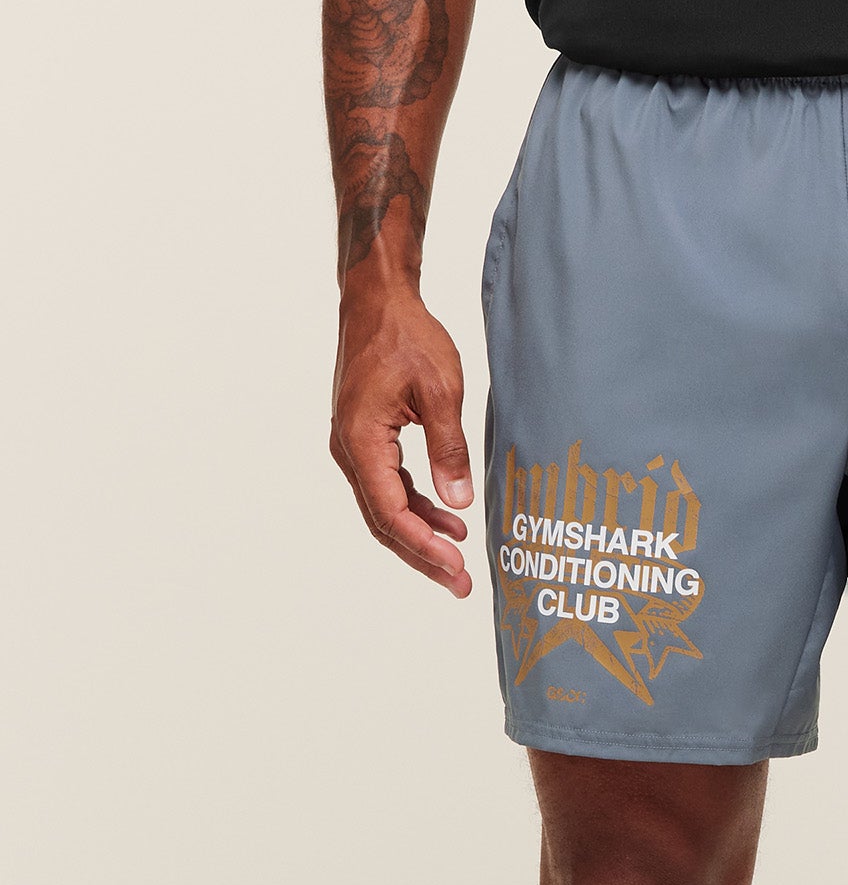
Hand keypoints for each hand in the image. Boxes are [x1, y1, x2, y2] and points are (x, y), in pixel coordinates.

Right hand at [330, 282, 473, 596]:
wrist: (377, 299)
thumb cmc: (405, 335)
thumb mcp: (442, 390)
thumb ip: (450, 449)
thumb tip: (458, 503)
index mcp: (361, 440)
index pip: (391, 512)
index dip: (424, 545)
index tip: (457, 567)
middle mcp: (349, 450)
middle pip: (384, 521)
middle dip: (423, 556)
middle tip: (460, 585)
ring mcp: (355, 446)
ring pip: (386, 508)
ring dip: (421, 535)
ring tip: (459, 559)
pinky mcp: (366, 440)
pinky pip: (389, 487)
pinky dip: (417, 508)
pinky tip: (448, 519)